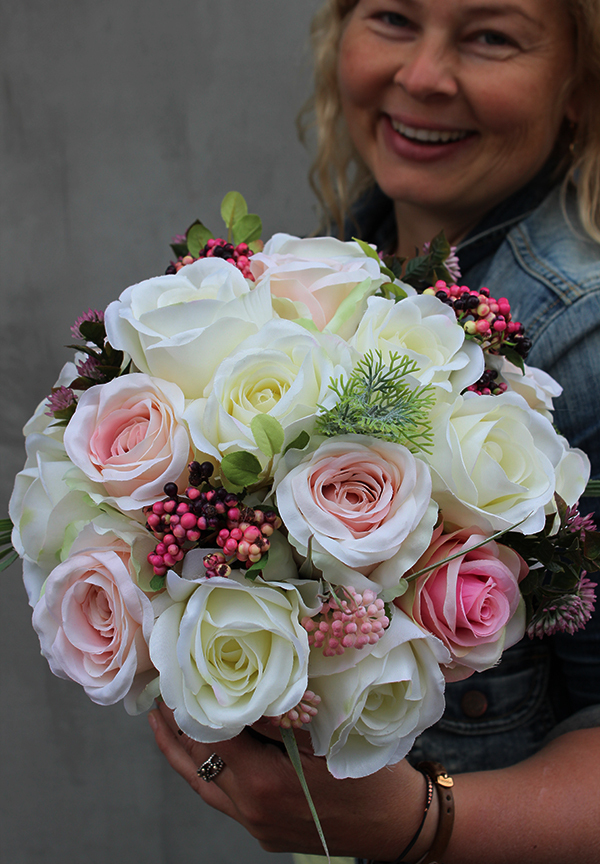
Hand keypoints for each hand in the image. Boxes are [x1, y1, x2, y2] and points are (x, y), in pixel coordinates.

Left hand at [149, 703, 425, 858]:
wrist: (398, 826)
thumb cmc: (370, 775)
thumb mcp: (325, 735)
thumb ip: (279, 717)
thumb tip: (244, 689)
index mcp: (265, 782)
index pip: (212, 738)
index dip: (192, 707)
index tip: (178, 679)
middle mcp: (252, 810)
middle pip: (196, 767)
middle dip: (175, 731)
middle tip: (156, 700)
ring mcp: (256, 826)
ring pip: (205, 787)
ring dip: (184, 755)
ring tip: (164, 725)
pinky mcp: (264, 833)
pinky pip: (225, 798)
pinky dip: (210, 772)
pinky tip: (209, 751)